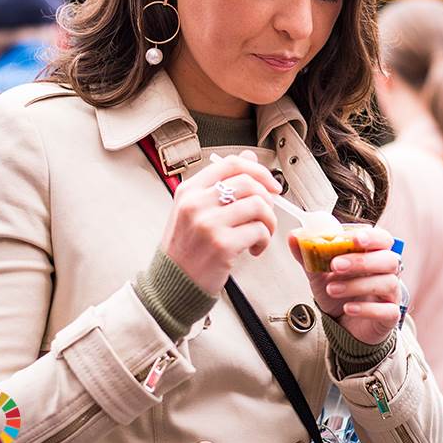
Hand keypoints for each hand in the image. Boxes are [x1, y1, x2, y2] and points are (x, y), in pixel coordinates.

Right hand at [160, 150, 281, 294]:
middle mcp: (196, 203)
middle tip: (266, 214)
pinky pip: (259, 231)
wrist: (173, 284)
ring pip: (258, 205)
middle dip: (267, 199)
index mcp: (189, 190)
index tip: (270, 185)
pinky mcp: (222, 245)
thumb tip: (249, 158)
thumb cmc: (186, 248)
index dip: (258, 170)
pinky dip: (264, 240)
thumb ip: (220, 184)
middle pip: (248, 183)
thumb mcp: (194, 210)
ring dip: (268, 221)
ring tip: (261, 234)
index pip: (230, 164)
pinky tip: (254, 249)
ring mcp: (208, 224)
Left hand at [288, 226, 400, 344]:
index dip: (372, 237)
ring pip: (387, 283)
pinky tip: (348, 309)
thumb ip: (309, 254)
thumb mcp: (319, 273)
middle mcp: (387, 272)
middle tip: (335, 265)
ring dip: (357, 285)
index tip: (354, 238)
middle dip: (361, 260)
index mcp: (373, 254)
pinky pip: (387, 310)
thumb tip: (294, 235)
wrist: (342, 324)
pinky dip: (367, 309)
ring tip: (332, 289)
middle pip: (388, 259)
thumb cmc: (338, 292)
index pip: (383, 239)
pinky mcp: (390, 316)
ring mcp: (391, 294)